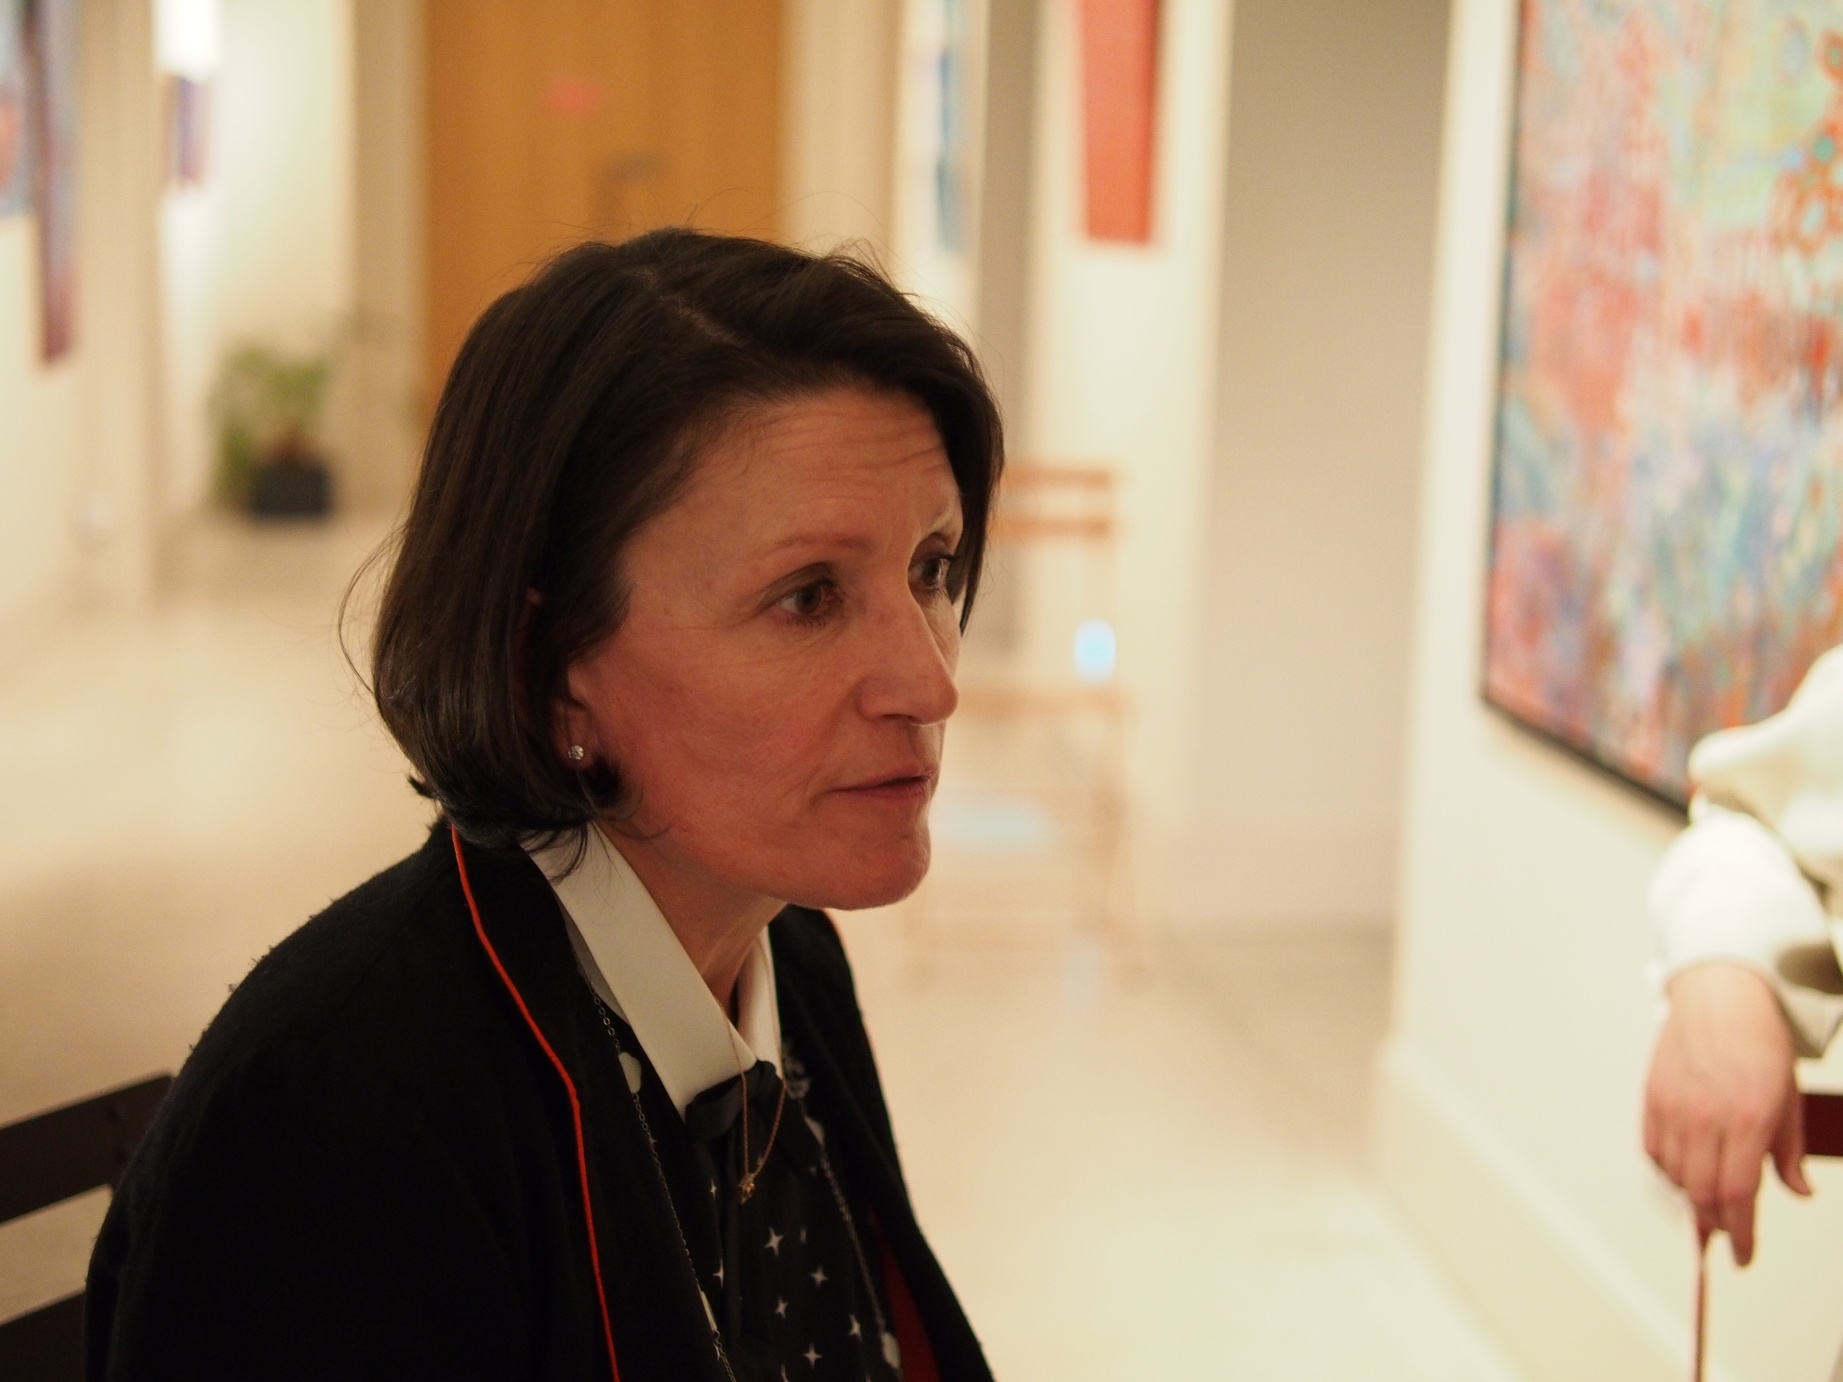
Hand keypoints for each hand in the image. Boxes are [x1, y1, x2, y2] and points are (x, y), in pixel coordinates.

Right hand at [1644, 963, 1810, 1264]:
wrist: (1719, 994)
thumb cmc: (1759, 1041)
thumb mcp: (1791, 1098)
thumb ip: (1790, 1152)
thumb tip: (1798, 1192)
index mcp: (1747, 1116)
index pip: (1738, 1193)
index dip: (1741, 1234)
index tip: (1744, 1255)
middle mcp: (1706, 1116)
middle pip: (1703, 1192)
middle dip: (1717, 1222)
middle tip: (1728, 1235)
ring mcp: (1674, 1107)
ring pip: (1676, 1177)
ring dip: (1693, 1198)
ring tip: (1710, 1202)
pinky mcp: (1652, 1098)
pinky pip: (1655, 1152)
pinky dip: (1669, 1172)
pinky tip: (1686, 1170)